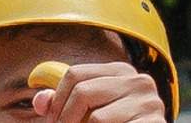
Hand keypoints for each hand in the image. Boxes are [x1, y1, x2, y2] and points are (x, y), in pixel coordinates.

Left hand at [29, 61, 169, 122]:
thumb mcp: (87, 112)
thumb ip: (62, 103)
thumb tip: (40, 102)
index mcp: (121, 71)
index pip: (75, 74)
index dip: (56, 100)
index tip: (52, 120)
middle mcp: (139, 81)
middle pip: (82, 92)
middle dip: (64, 119)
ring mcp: (150, 103)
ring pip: (96, 118)